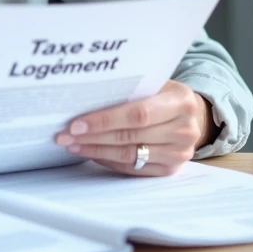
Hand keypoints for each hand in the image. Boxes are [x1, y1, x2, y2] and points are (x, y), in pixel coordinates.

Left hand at [54, 80, 215, 176]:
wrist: (187, 113)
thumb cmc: (161, 92)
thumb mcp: (154, 82)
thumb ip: (129, 88)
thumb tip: (83, 96)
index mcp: (181, 101)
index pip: (138, 114)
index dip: (104, 120)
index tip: (76, 124)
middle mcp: (185, 129)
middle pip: (130, 136)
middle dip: (92, 137)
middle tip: (64, 135)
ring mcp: (180, 153)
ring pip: (129, 155)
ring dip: (96, 150)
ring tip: (72, 144)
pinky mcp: (171, 169)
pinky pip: (133, 168)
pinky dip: (109, 160)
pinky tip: (91, 153)